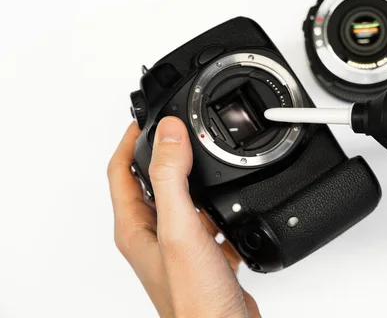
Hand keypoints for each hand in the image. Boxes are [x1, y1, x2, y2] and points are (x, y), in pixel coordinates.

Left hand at [108, 117, 260, 316]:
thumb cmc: (194, 298)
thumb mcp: (180, 229)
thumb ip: (171, 178)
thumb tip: (169, 133)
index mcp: (136, 227)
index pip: (120, 172)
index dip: (129, 140)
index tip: (145, 119)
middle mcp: (153, 235)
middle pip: (151, 182)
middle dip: (164, 153)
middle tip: (181, 131)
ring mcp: (178, 246)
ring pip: (183, 199)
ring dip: (195, 178)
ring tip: (210, 159)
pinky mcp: (204, 254)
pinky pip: (209, 220)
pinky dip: (220, 207)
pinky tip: (236, 206)